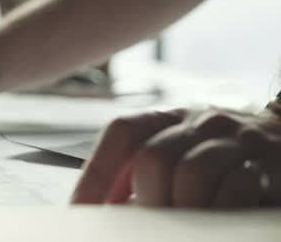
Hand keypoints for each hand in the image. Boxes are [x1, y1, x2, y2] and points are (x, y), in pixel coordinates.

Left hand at [72, 107, 280, 207]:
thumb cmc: (221, 158)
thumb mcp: (181, 153)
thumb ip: (144, 174)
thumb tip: (108, 209)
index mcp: (170, 118)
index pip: (122, 133)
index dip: (95, 173)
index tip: (79, 210)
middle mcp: (200, 121)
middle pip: (153, 158)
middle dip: (145, 200)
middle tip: (149, 223)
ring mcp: (235, 140)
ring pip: (190, 174)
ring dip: (181, 210)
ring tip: (184, 225)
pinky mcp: (267, 165)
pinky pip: (234, 190)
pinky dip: (218, 213)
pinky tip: (216, 222)